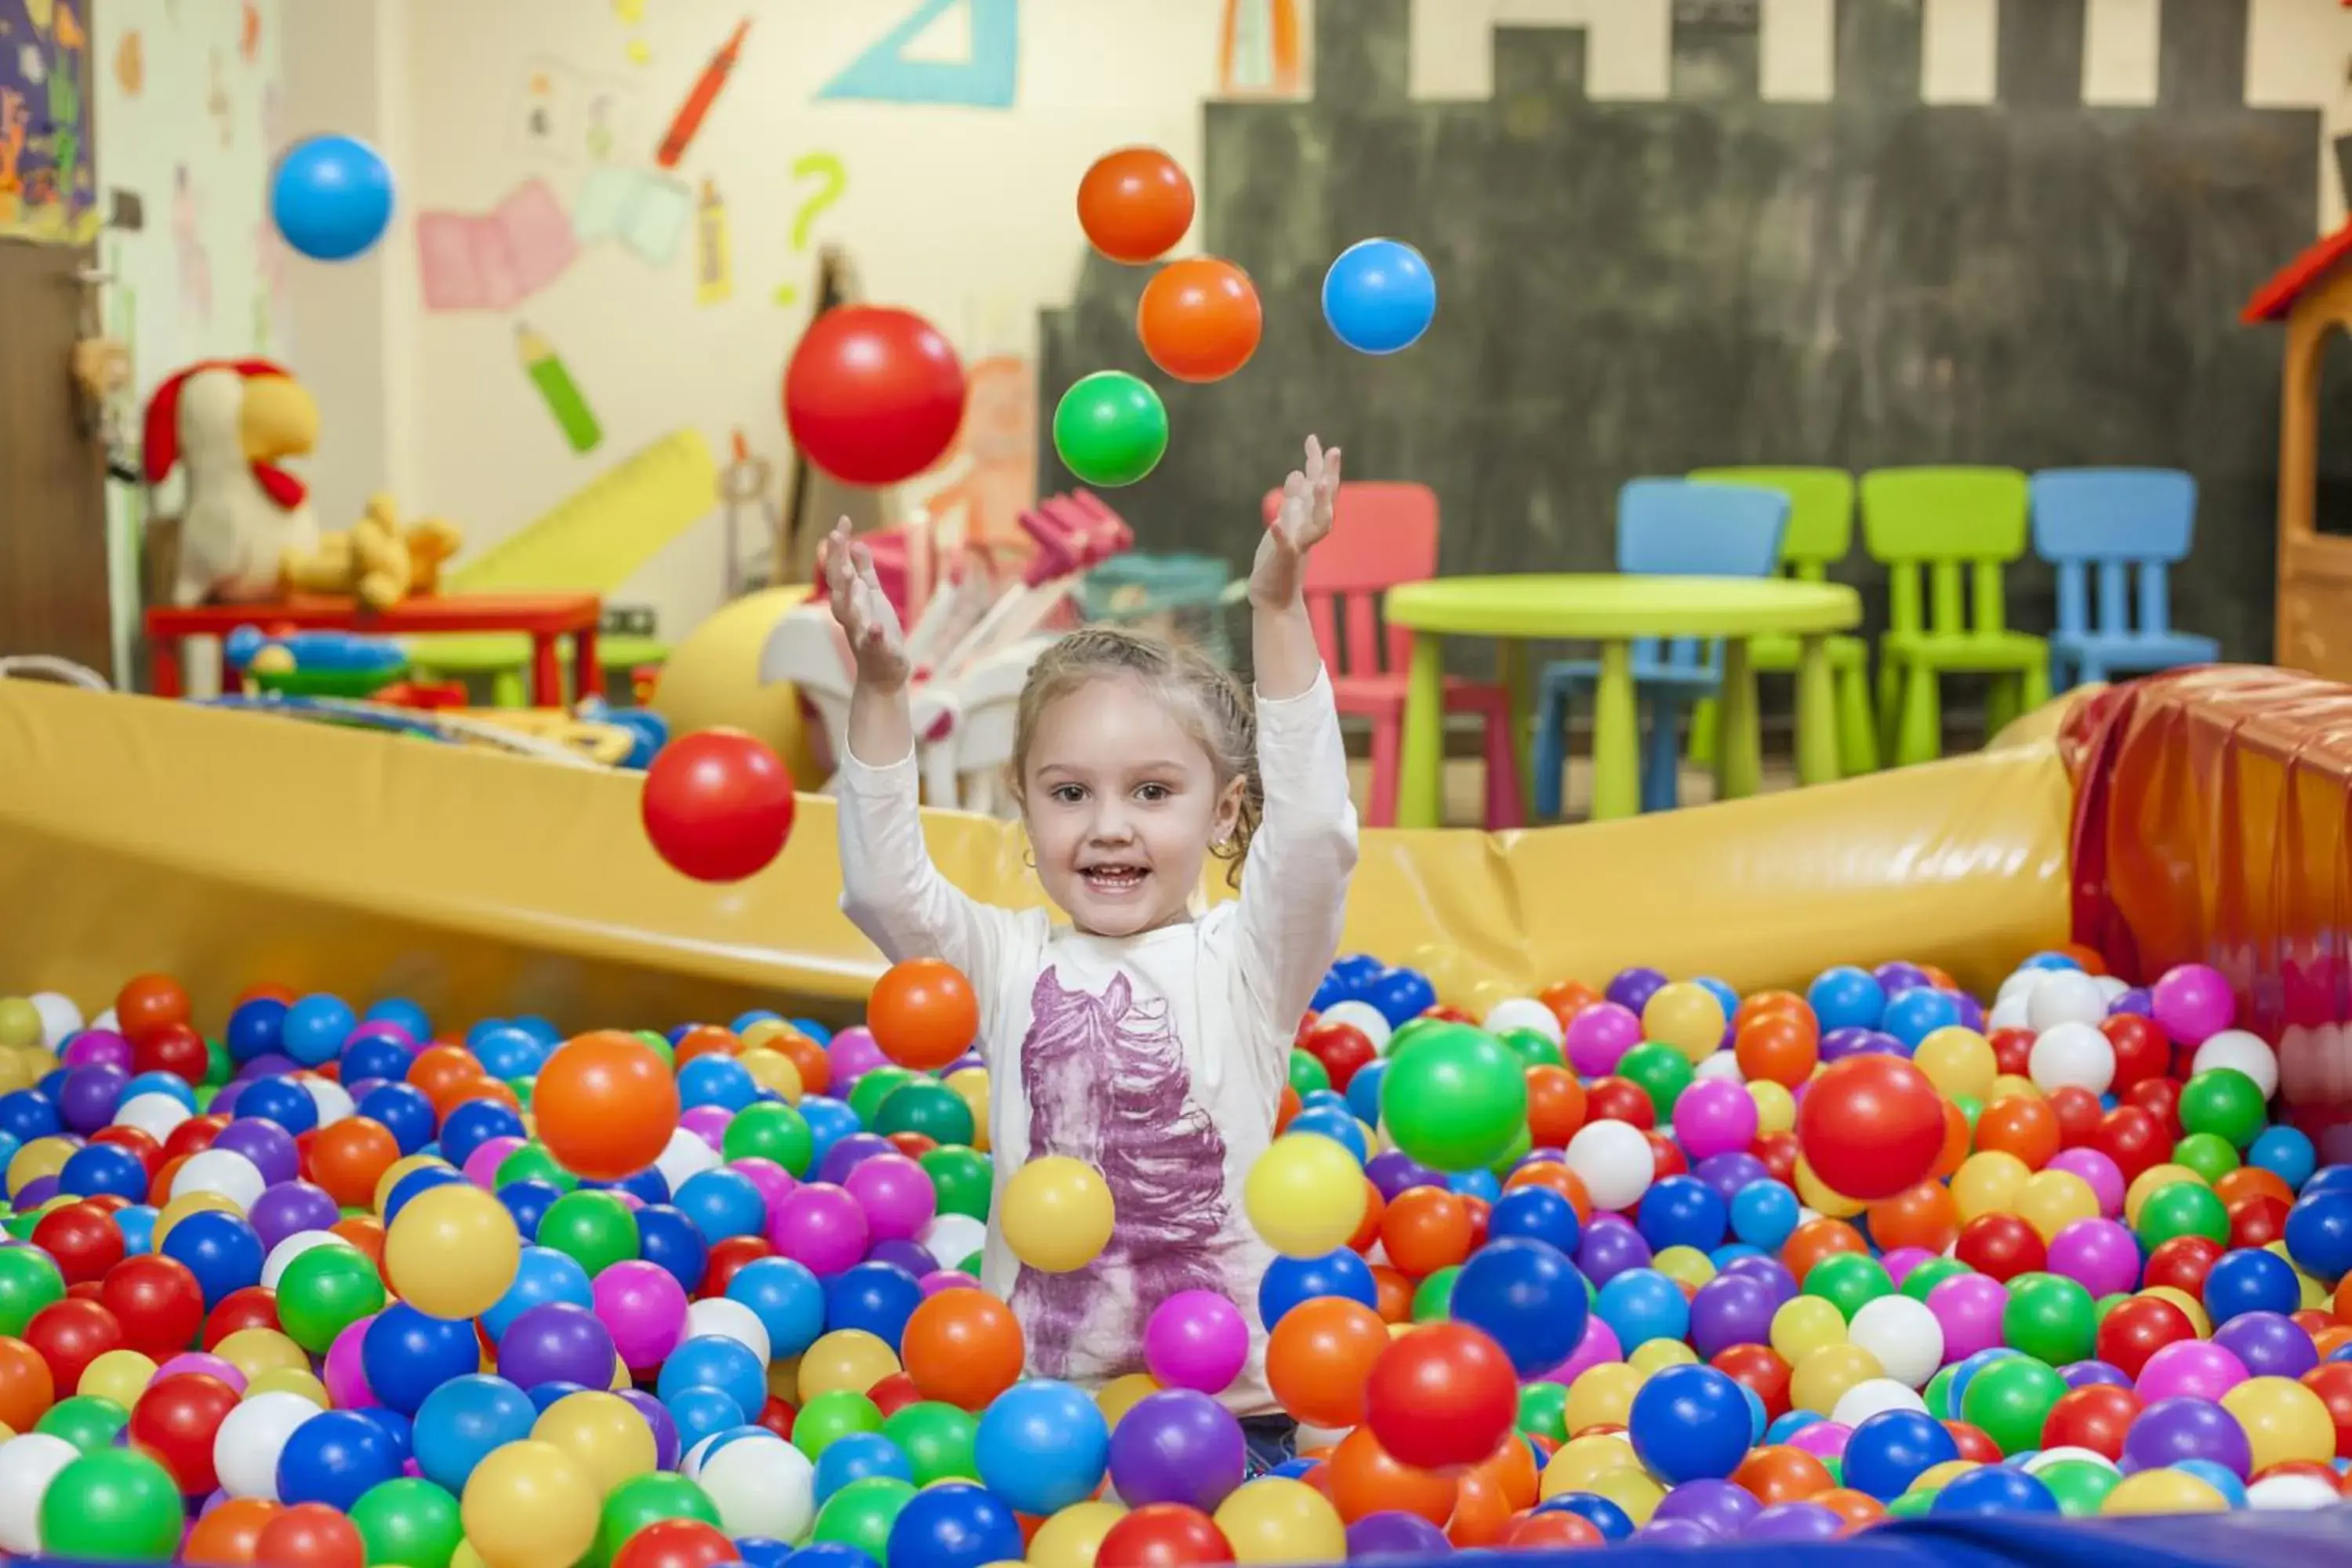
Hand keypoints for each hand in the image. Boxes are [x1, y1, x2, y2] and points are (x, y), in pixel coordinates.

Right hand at [821, 518, 911, 689]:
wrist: (882, 675)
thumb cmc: (877, 633)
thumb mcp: (872, 597)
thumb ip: (865, 571)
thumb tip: (856, 543)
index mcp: (849, 600)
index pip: (840, 568)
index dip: (840, 546)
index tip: (842, 521)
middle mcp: (850, 615)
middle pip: (839, 586)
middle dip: (837, 562)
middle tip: (835, 537)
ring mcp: (862, 634)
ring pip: (850, 612)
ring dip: (848, 593)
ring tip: (849, 573)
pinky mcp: (878, 652)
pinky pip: (874, 643)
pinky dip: (874, 635)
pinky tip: (876, 625)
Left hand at [1251, 435, 1340, 606]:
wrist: (1273, 600)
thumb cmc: (1278, 563)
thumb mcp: (1286, 524)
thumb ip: (1294, 500)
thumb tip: (1300, 471)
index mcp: (1307, 521)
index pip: (1319, 489)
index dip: (1321, 466)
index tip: (1319, 441)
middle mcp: (1307, 532)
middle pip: (1325, 502)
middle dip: (1330, 477)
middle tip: (1334, 451)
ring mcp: (1298, 548)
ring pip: (1315, 525)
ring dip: (1318, 504)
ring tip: (1317, 481)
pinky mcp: (1284, 564)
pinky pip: (1285, 549)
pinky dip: (1283, 537)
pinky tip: (1276, 525)